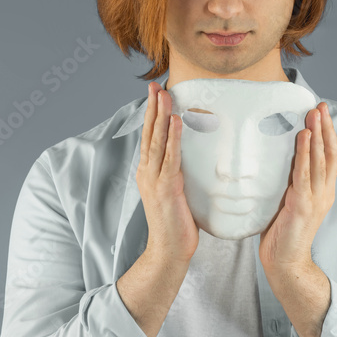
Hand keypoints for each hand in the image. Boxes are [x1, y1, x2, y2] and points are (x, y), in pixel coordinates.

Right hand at [136, 82, 198, 264]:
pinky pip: (170, 157)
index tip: (155, 93)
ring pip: (157, 141)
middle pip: (149, 133)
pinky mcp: (166, 188)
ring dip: (162, 116)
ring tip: (165, 95)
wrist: (169, 250)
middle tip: (156, 85)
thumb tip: (189, 157)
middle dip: (153, 107)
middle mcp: (147, 172)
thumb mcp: (175, 192)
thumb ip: (177, 173)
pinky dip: (173, 138)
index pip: (149, 136)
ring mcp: (154, 179)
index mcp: (148, 172)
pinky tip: (177, 121)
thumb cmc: (176, 223)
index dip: (152, 114)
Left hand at [259, 102, 336, 273]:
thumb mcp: (289, 201)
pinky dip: (305, 153)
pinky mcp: (302, 205)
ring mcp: (315, 199)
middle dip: (326, 127)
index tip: (323, 113)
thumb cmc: (284, 234)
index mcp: (323, 192)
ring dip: (317, 134)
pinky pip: (304, 174)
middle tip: (321, 105)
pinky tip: (303, 137)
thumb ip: (291, 183)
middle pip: (329, 153)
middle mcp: (324, 193)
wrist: (286, 263)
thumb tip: (279, 160)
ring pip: (320, 160)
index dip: (328, 134)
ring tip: (313, 114)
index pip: (330, 157)